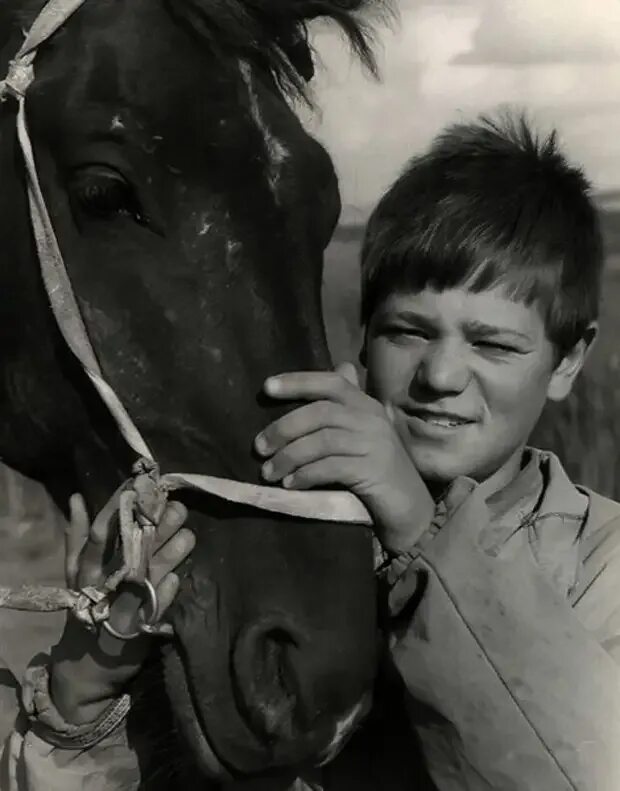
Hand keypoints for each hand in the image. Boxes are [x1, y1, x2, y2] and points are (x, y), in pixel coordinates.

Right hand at [49, 490, 194, 724]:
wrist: (89, 665)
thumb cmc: (87, 606)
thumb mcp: (76, 571)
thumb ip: (77, 535)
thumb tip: (78, 497)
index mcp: (87, 565)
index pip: (102, 528)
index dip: (120, 504)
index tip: (141, 484)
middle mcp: (103, 582)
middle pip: (131, 547)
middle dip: (156, 524)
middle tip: (177, 507)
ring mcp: (122, 604)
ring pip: (148, 573)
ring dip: (170, 553)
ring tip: (188, 536)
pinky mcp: (139, 627)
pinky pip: (155, 605)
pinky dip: (166, 591)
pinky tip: (177, 577)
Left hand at [255, 363, 434, 554]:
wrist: (411, 507)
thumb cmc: (379, 468)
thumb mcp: (363, 433)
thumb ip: (347, 405)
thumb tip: (340, 367)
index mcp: (367, 405)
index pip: (332, 382)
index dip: (298, 381)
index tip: (266, 388)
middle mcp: (372, 419)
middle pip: (321, 412)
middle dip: (284, 428)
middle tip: (259, 447)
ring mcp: (375, 445)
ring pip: (322, 441)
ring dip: (289, 457)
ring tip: (269, 472)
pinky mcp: (373, 472)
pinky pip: (331, 468)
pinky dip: (306, 475)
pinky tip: (291, 484)